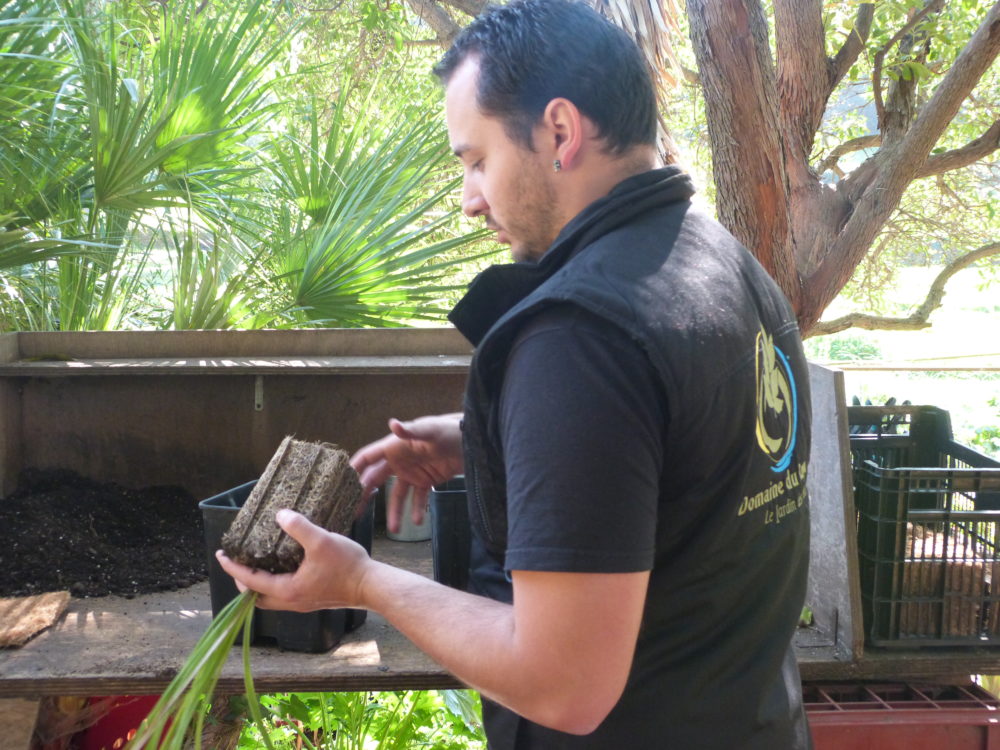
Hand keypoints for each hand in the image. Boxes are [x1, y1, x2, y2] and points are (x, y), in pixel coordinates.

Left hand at [216, 508, 371, 611]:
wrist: (371, 586)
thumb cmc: (347, 566)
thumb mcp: (321, 541)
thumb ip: (299, 527)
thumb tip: (280, 515)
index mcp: (287, 590)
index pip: (250, 580)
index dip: (232, 567)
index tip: (220, 555)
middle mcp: (292, 601)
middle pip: (256, 596)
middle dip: (243, 579)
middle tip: (238, 560)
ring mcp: (303, 602)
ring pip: (270, 598)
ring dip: (259, 583)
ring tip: (258, 562)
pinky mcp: (313, 600)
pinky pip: (285, 594)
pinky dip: (275, 583)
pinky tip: (284, 566)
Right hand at [350, 414, 462, 532]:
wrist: (472, 440)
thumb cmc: (448, 430)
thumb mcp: (430, 430)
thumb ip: (410, 431)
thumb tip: (392, 423)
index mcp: (394, 446)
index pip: (368, 458)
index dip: (353, 470)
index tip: (338, 486)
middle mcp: (399, 460)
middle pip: (376, 480)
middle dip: (365, 496)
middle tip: (354, 514)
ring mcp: (412, 472)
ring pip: (397, 495)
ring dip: (395, 512)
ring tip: (395, 530)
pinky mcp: (427, 480)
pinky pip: (418, 498)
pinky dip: (417, 510)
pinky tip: (417, 523)